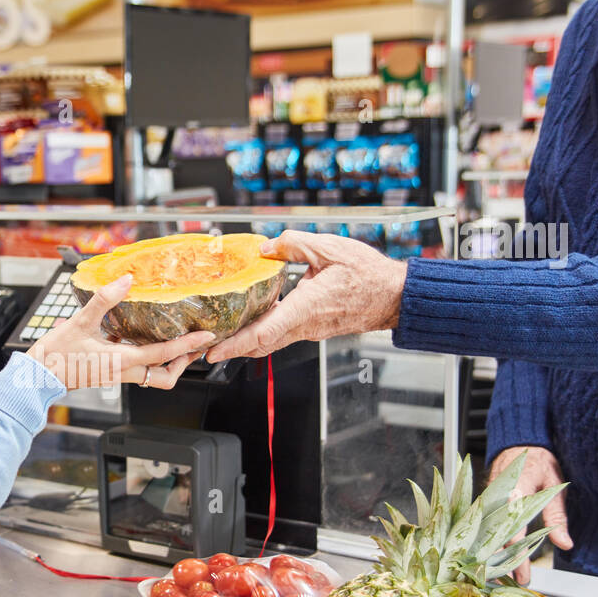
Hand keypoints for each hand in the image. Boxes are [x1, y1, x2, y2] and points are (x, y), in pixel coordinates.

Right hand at [28, 274, 214, 389]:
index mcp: (121, 361)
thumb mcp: (80, 322)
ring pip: (152, 377)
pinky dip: (148, 358)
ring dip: (167, 363)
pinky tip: (144, 340)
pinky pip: (137, 370)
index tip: (205, 337)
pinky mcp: (110, 374)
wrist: (38, 376)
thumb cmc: (56, 354)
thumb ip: (103, 299)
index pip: (163, 355)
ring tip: (176, 344)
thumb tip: (125, 280)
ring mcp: (117, 375)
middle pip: (164, 377)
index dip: (187, 345)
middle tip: (194, 347)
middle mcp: (123, 372)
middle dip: (183, 364)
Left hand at [205, 231, 406, 362]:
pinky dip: (261, 333)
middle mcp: (304, 326)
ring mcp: (309, 330)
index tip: (213, 352)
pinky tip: (250, 320)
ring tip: (220, 335)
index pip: (262, 334)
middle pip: (259, 345)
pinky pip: (282, 334)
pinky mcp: (313, 328)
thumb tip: (267, 246)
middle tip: (204, 347)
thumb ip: (294, 244)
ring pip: (270, 342)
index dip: (234, 345)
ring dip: (244, 342)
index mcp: (304, 309)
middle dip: (231, 348)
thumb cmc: (368, 275)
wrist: (394, 296)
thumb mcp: (329, 248)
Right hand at [488, 446, 572, 585]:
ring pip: (486, 533)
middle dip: (504, 561)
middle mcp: (496, 498)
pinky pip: (484, 527)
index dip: (517, 554)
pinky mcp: (484, 504)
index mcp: (514, 492)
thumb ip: (558, 516)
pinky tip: (494, 558)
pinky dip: (489, 543)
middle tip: (516, 581)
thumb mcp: (555, 488)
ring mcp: (487, 501)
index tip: (522, 573)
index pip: (514, 529)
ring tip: (502, 576)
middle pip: (496, 537)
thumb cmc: (539, 463)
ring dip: (494, 554)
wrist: (519, 445)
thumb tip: (566, 544)